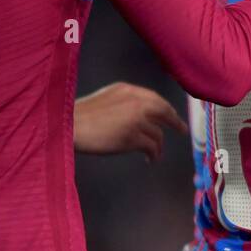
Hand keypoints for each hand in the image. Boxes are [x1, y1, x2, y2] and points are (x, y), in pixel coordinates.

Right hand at [73, 82, 187, 160]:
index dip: (167, 109)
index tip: (173, 116)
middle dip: (175, 123)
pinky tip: (150, 160)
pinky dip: (154, 155)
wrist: (68, 126)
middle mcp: (137, 102)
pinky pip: (152, 147)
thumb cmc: (79, 116)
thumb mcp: (105, 99)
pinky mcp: (133, 137)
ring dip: (158, 146)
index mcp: (129, 90)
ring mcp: (136, 119)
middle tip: (182, 130)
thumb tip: (144, 114)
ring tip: (155, 154)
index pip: (156, 99)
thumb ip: (125, 102)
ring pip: (158, 134)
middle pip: (165, 112)